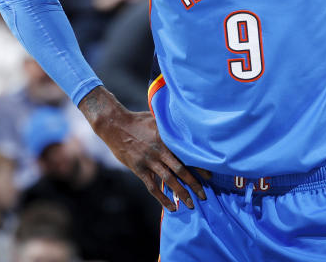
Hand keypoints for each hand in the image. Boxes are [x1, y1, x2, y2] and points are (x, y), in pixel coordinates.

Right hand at [79, 87, 205, 211]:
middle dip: (194, 184)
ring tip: (191, 204)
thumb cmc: (138, 120)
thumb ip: (171, 127)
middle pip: (181, 170)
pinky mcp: (138, 169)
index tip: (210, 175)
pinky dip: (162, 198)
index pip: (187, 154)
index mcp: (167, 138)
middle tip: (204, 195)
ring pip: (169, 180)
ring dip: (181, 193)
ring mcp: (149, 161)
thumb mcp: (157, 119)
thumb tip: (187, 127)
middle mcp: (160, 151)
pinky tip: (171, 207)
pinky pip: (152, 187)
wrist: (114, 125)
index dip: (199, 166)